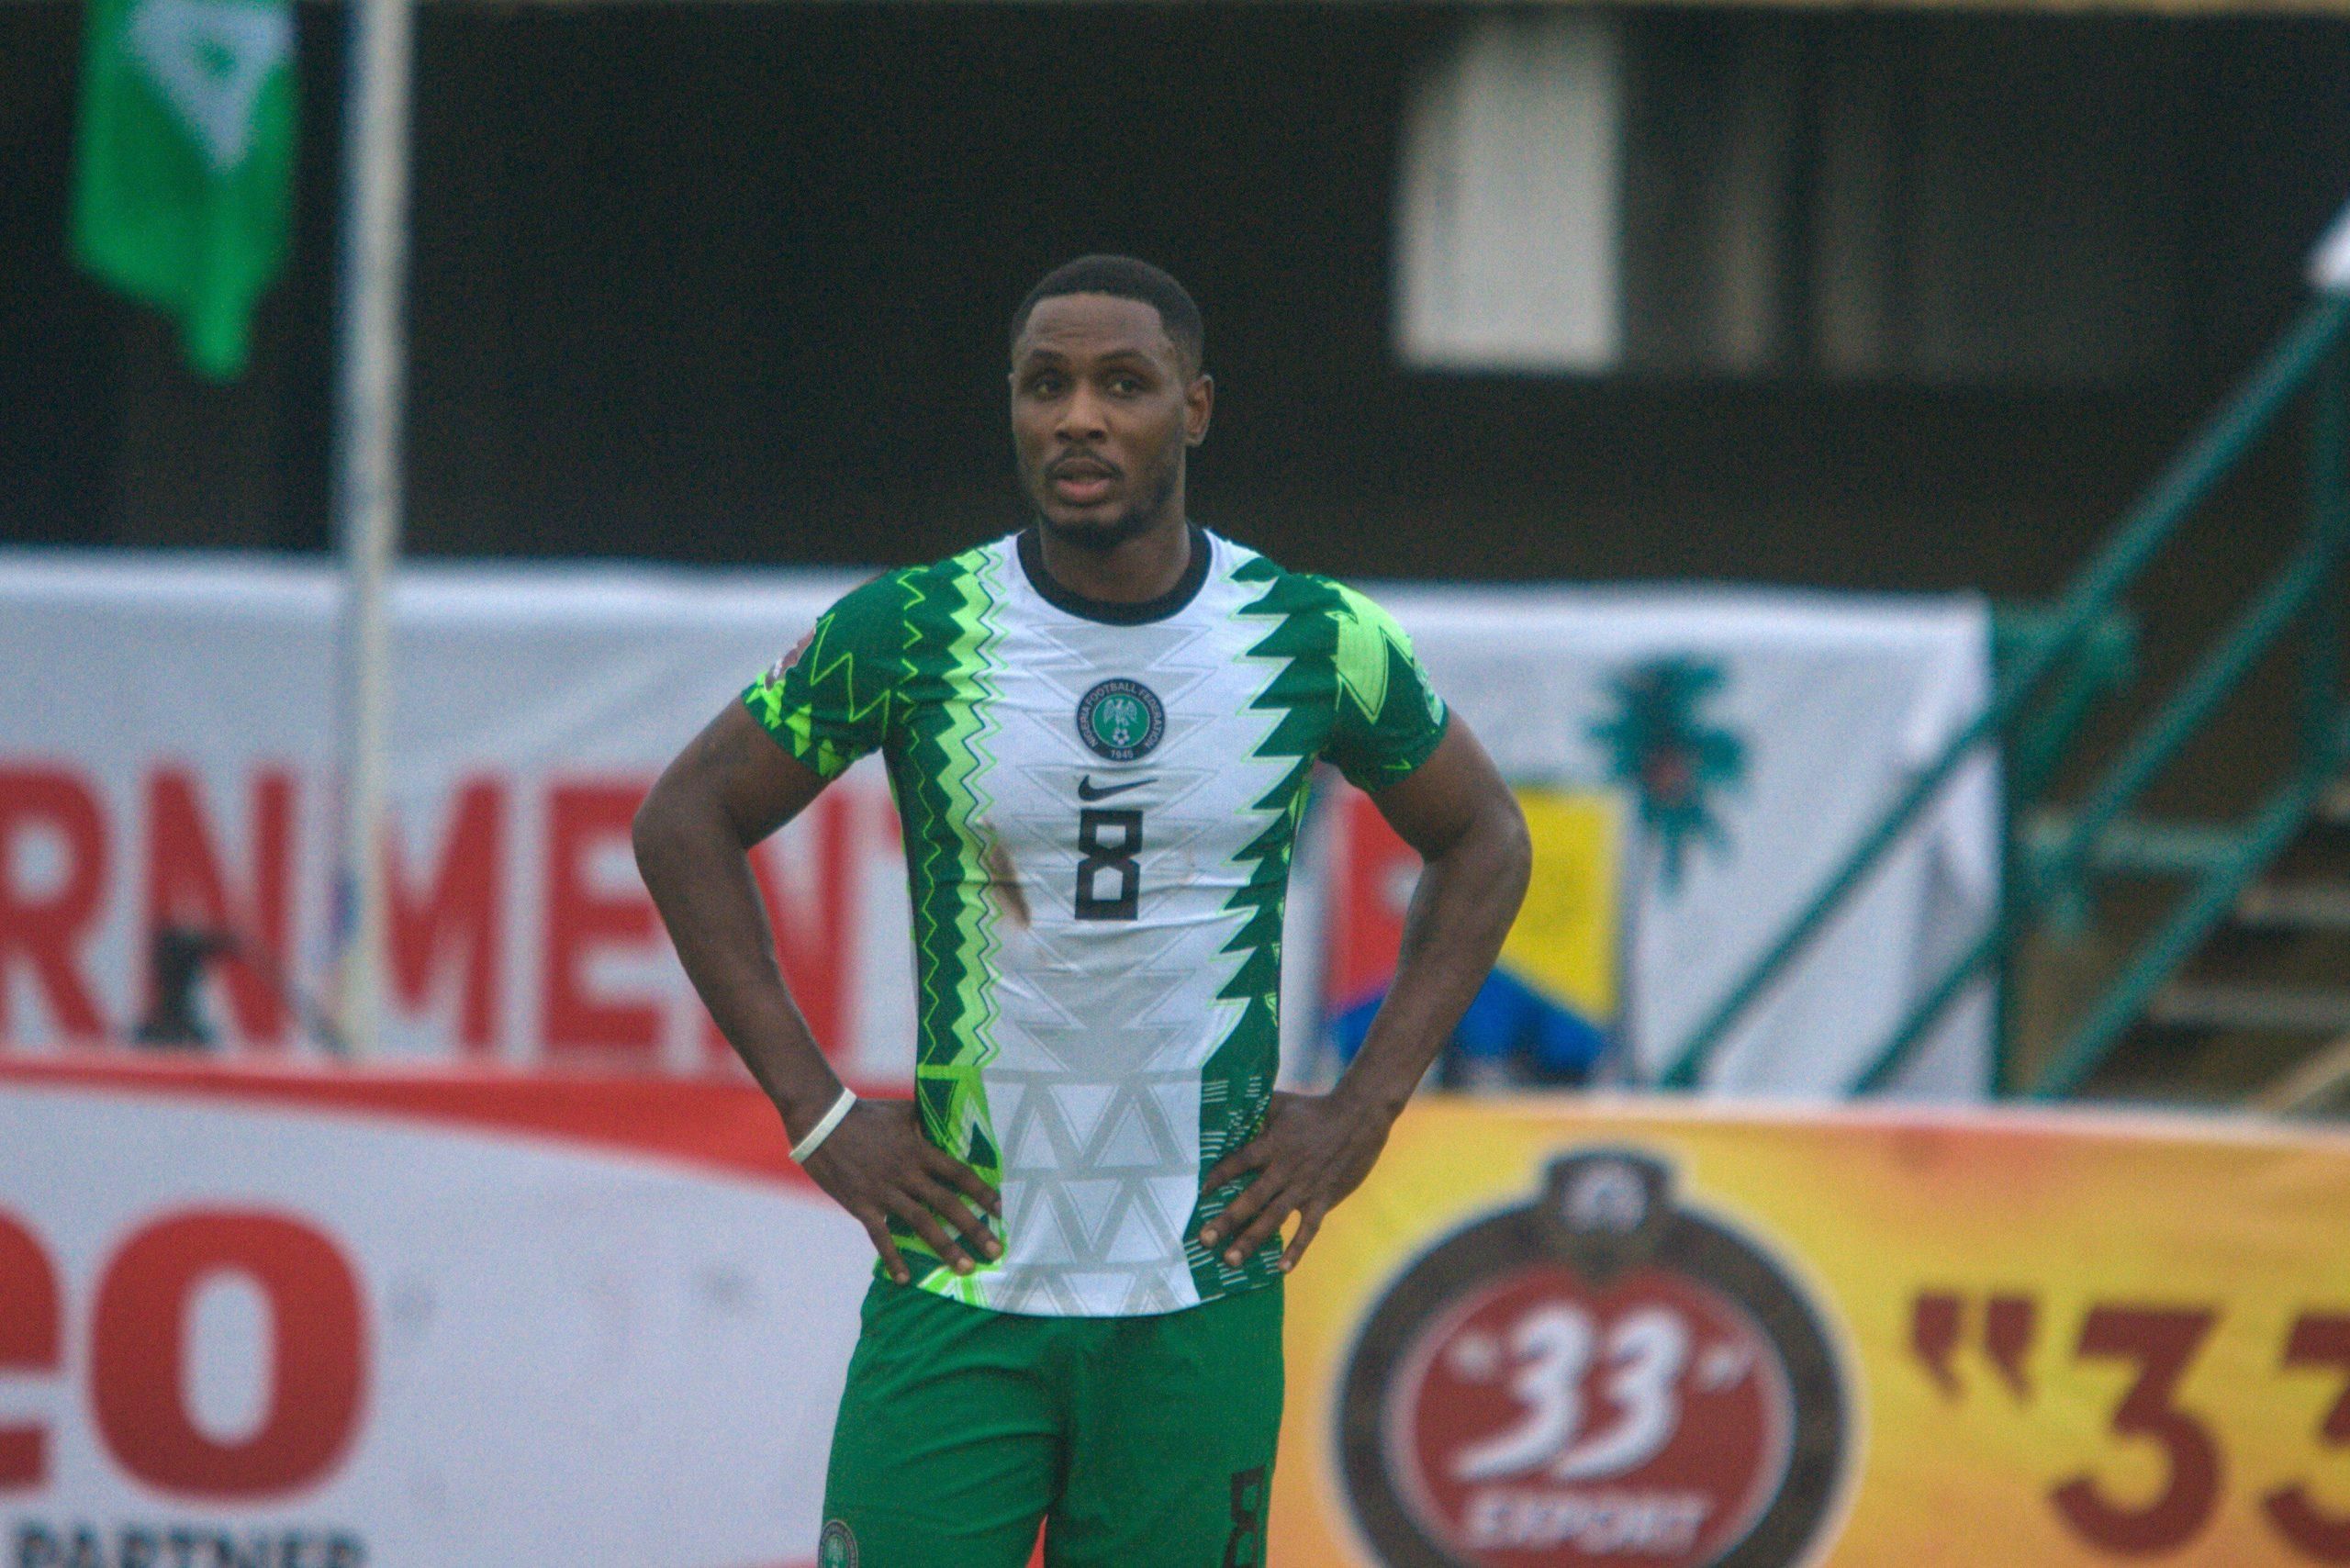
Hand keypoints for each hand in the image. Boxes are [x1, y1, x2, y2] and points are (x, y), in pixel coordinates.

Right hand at [801, 1098, 1001, 1283]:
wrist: (823, 1121)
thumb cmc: (865, 1113)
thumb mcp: (903, 1111)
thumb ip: (927, 1122)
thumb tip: (950, 1124)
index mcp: (919, 1151)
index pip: (958, 1173)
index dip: (981, 1191)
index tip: (1000, 1209)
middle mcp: (907, 1174)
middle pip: (947, 1204)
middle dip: (974, 1229)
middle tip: (995, 1251)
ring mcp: (884, 1192)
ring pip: (921, 1224)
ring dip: (945, 1248)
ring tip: (965, 1268)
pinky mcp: (862, 1205)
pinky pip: (881, 1236)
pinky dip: (893, 1258)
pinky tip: (905, 1278)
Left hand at [1195, 1090, 1394, 1273]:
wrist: (1359, 1118)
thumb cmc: (1314, 1109)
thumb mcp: (1280, 1104)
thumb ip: (1254, 1112)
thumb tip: (1224, 1114)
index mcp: (1272, 1145)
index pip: (1238, 1163)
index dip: (1218, 1177)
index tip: (1198, 1193)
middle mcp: (1285, 1169)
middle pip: (1251, 1198)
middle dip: (1226, 1220)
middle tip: (1204, 1241)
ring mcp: (1305, 1187)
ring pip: (1274, 1218)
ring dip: (1251, 1240)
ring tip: (1231, 1260)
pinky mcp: (1324, 1198)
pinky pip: (1308, 1229)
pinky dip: (1296, 1249)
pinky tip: (1282, 1268)